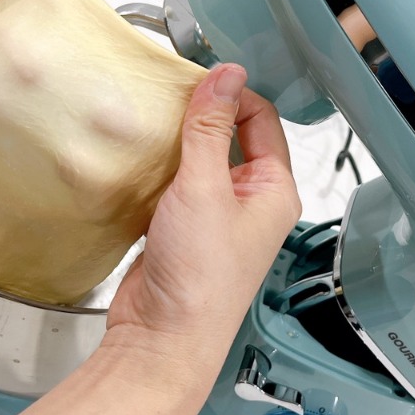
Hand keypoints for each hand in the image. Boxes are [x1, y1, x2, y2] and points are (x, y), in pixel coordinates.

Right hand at [104, 63, 301, 376]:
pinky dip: (159, 168)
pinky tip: (140, 157)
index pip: (262, 120)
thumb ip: (210, 128)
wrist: (163, 337)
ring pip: (200, 160)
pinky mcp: (184, 228)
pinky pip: (175, 184)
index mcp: (274, 191)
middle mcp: (251, 202)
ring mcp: (216, 216)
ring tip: (153, 122)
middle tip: (170, 96)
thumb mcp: (204, 188)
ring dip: (177, 142)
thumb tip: (225, 78)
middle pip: (231, 137)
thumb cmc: (200, 279)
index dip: (233, 94)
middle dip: (202, 116)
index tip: (199, 77)